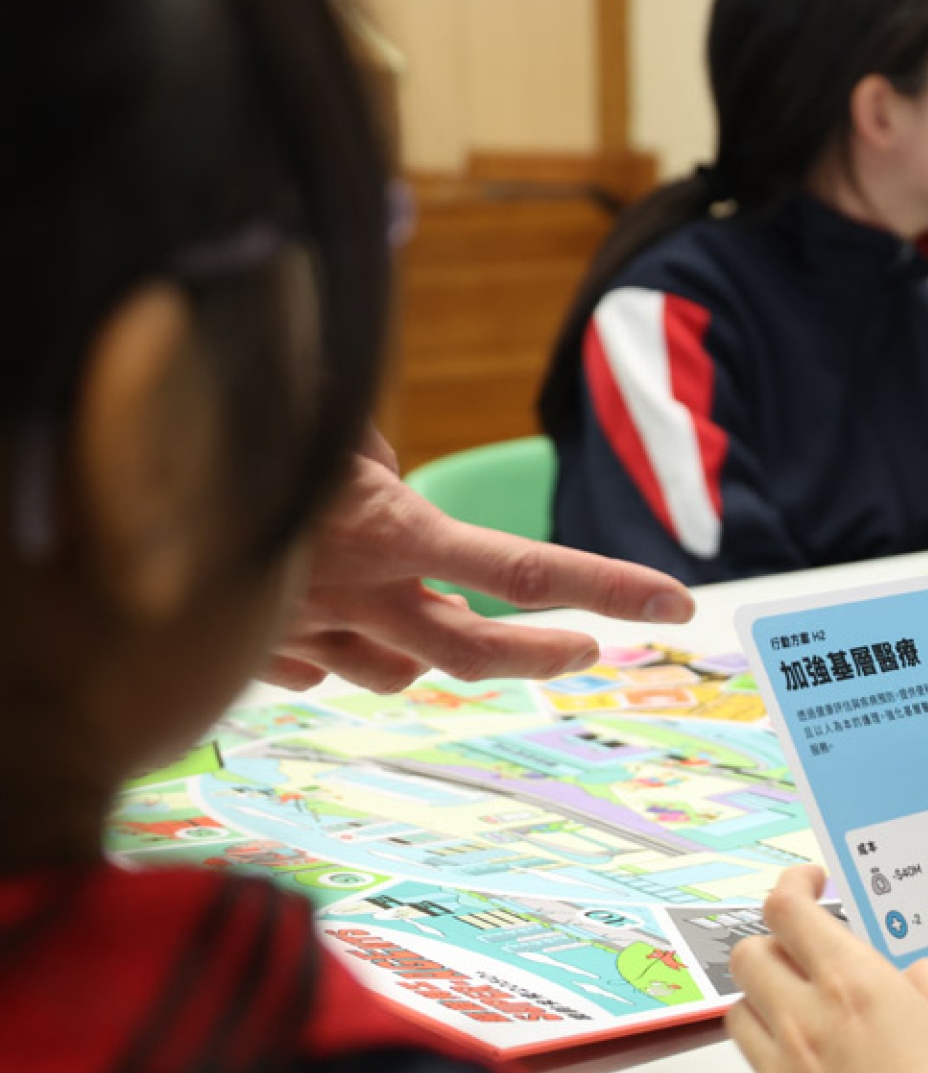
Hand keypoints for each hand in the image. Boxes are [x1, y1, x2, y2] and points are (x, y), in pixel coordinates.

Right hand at [264, 434, 694, 691]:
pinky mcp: (259, 657)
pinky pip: (324, 665)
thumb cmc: (223, 428)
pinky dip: (342, 647)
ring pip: (401, 670)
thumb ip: (368, 419)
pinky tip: (331, 618)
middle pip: (477, 653)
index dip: (608, 588)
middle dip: (541, 653)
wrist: (106, 505)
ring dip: (435, 650)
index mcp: (391, 531)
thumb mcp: (317, 405)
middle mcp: (360, 597)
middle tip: (588, 651)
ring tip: (457, 624)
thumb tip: (390, 402)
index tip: (674, 605)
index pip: (524, 569)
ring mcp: (308, 636)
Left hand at [729, 867, 927, 1072]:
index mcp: (854, 987)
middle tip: (806, 942)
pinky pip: (756, 1068)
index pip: (789, 910)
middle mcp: (806, 1026)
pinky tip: (812, 1062)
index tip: (810, 883)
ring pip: (739, 1011)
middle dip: (774, 938)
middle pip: (749, 955)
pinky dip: (774, 1052)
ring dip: (766, 995)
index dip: (793, 885)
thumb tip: (920, 977)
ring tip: (802, 1000)